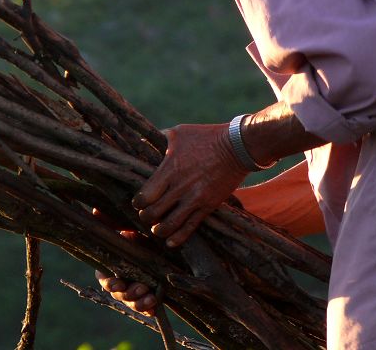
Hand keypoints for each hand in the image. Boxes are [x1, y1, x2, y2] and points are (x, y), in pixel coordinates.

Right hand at [91, 207, 157, 315]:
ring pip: (132, 303)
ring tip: (151, 296)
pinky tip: (155, 306)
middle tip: (141, 288)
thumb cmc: (141, 236)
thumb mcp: (129, 228)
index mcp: (113, 266)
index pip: (104, 278)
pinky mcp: (149, 297)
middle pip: (119, 294)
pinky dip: (149, 309)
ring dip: (139, 303)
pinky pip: (146, 308)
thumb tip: (94, 209)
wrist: (164, 245)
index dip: (109, 282)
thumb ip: (112, 222)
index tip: (116, 282)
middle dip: (128, 293)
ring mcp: (135, 291)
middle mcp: (122, 281)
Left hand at [133, 123, 248, 247]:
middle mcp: (180, 187)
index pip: (145, 196)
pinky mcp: (208, 205)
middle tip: (146, 215)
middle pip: (153, 213)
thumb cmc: (206, 136)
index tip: (138, 202)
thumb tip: (143, 144)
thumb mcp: (179, 133)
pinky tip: (170, 242)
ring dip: (159, 230)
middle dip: (146, 217)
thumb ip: (159, 139)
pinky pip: (190, 227)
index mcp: (170, 168)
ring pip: (170, 225)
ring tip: (157, 229)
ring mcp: (195, 198)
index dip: (138, 202)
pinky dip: (178, 238)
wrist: (238, 147)